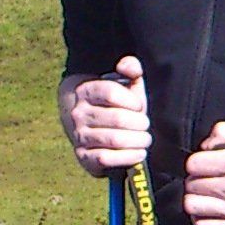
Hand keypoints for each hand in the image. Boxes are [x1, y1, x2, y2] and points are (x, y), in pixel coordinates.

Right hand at [63, 57, 151, 174]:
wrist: (92, 129)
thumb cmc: (116, 105)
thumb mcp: (125, 84)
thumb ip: (131, 69)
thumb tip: (127, 65)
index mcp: (86, 91)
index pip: (110, 92)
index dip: (132, 100)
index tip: (139, 106)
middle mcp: (79, 113)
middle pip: (118, 118)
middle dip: (140, 123)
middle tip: (146, 125)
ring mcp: (79, 136)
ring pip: (114, 140)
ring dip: (138, 141)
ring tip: (145, 139)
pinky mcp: (84, 157)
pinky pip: (106, 159)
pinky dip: (128, 157)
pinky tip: (139, 153)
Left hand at [182, 120, 224, 224]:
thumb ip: (224, 131)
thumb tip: (204, 147)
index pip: (193, 164)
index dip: (197, 164)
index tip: (205, 167)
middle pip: (191, 185)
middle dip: (197, 181)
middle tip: (209, 181)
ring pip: (191, 205)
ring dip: (196, 200)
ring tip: (207, 197)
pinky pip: (202, 224)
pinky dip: (201, 218)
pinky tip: (211, 211)